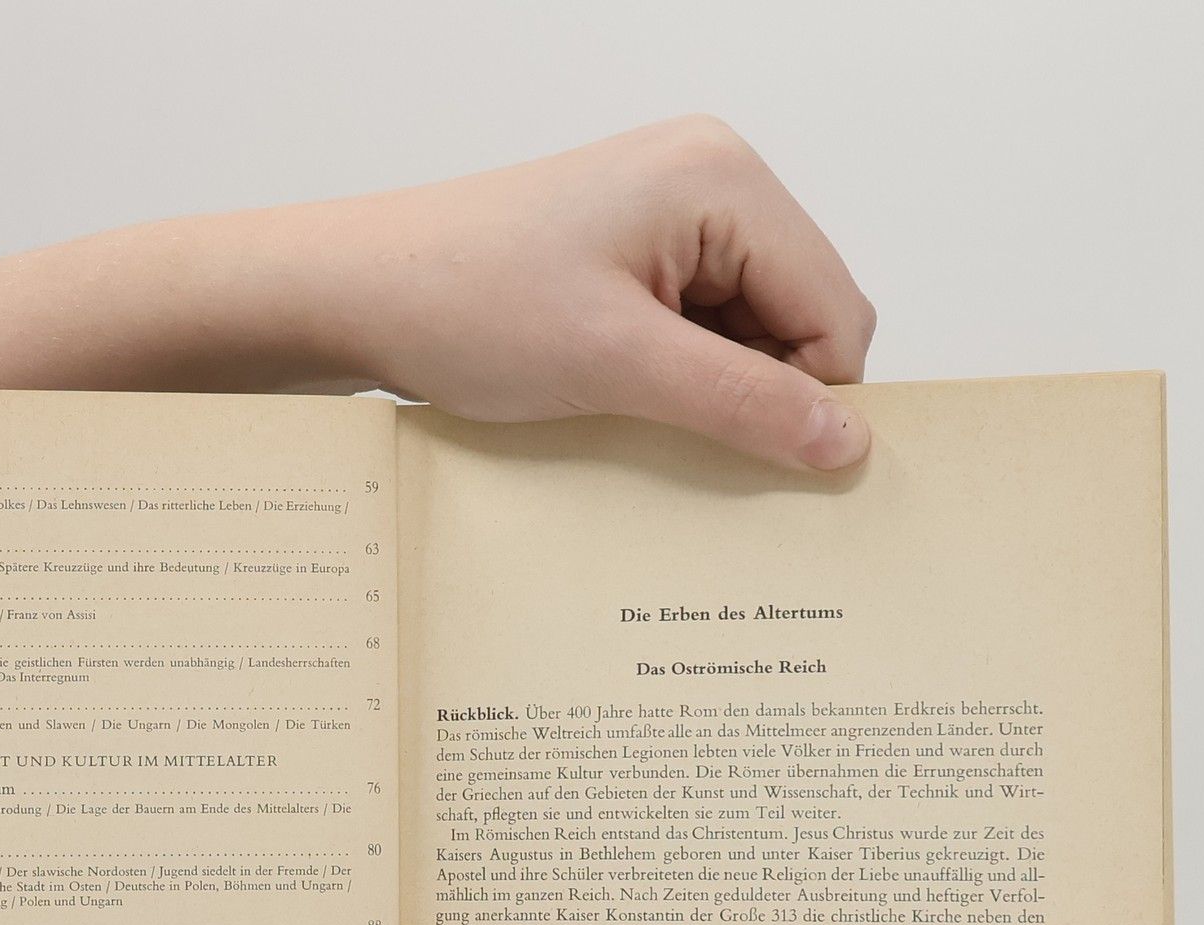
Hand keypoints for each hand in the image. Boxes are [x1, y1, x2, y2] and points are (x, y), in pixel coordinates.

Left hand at [0, 117, 875, 471]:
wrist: (356, 294)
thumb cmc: (466, 304)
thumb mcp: (620, 367)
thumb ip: (746, 405)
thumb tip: (846, 447)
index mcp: (724, 180)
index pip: (838, 310)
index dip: (810, 400)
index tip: (759, 466)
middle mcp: (710, 182)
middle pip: (803, 318)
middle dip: (762, 394)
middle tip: (683, 441)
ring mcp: (670, 217)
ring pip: (752, 335)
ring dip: (713, 394)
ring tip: (634, 418)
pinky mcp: (632, 256)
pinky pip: (699, 333)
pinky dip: (678, 382)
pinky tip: (622, 406)